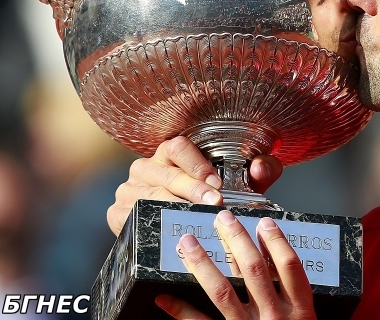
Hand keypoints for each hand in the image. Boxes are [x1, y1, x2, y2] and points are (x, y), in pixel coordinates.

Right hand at [107, 136, 282, 234]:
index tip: (217, 184)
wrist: (180, 233)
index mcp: (170, 155)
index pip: (177, 146)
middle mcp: (146, 168)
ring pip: (148, 195)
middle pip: (165, 173)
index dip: (197, 164)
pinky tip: (168, 231)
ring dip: (173, 206)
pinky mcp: (117, 214)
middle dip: (192, 188)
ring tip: (195, 217)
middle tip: (214, 202)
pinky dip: (150, 224)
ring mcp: (128, 190)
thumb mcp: (236, 186)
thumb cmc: (210, 202)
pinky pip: (130, 218)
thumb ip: (256, 174)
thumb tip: (262, 167)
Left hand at [155, 211, 315, 319]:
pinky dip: (180, 310)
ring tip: (189, 243)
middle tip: (221, 218)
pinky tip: (163, 296)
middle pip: (254, 271)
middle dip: (235, 241)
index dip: (277, 242)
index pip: (291, 268)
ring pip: (223, 292)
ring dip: (203, 264)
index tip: (264, 222)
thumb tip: (275, 260)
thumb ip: (295, 297)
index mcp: (301, 313)